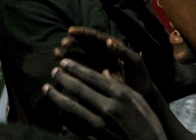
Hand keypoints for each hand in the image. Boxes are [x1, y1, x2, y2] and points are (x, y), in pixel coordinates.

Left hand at [43, 59, 165, 139]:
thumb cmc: (148, 123)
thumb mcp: (139, 100)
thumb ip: (120, 86)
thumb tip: (103, 73)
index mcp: (120, 95)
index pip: (92, 77)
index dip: (76, 68)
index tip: (64, 62)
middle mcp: (108, 108)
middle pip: (79, 89)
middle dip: (64, 79)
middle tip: (54, 71)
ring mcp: (99, 125)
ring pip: (71, 107)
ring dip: (57, 96)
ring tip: (47, 88)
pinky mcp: (94, 138)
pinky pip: (74, 125)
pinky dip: (63, 116)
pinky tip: (57, 110)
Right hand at [54, 26, 152, 97]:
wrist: (140, 95)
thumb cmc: (140, 76)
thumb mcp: (135, 62)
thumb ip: (123, 52)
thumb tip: (108, 41)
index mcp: (113, 46)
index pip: (96, 36)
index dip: (83, 32)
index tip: (70, 30)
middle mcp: (102, 53)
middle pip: (85, 44)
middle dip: (73, 42)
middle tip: (63, 44)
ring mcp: (97, 64)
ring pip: (79, 55)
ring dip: (68, 53)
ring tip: (57, 53)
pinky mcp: (93, 75)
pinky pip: (79, 68)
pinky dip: (70, 66)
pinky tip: (61, 67)